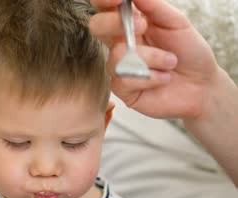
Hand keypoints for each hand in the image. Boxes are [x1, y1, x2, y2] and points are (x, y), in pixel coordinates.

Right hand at [89, 0, 219, 120]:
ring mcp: (118, 65)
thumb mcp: (177, 22)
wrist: (202, 85)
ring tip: (170, 62)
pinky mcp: (121, 88)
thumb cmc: (189, 53)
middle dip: (115, 23)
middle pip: (97, 26)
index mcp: (130, 22)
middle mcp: (119, 42)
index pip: (105, 7)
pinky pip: (124, 79)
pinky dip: (151, 77)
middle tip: (142, 26)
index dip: (104, 0)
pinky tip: (163, 78)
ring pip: (117, 54)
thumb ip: (153, 6)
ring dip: (152, 57)